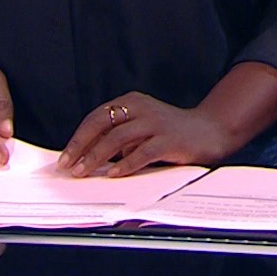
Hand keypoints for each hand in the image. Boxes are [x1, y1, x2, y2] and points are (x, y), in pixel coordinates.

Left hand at [57, 93, 234, 176]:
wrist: (211, 130)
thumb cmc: (171, 133)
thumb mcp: (141, 129)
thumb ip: (119, 138)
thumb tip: (86, 158)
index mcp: (132, 102)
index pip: (97, 117)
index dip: (78, 138)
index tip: (65, 158)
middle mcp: (142, 108)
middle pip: (103, 124)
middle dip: (82, 146)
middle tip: (68, 166)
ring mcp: (156, 123)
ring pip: (118, 137)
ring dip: (97, 156)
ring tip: (84, 172)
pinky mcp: (169, 139)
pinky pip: (143, 151)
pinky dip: (126, 163)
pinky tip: (114, 173)